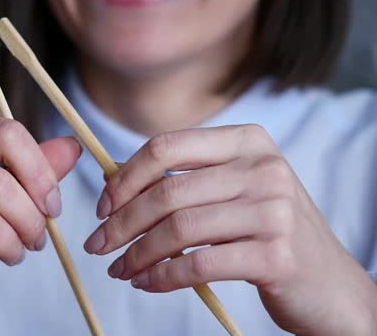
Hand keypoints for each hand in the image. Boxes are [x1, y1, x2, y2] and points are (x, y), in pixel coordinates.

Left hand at [84, 124, 376, 334]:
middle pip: (167, 192)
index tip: (102, 206)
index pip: (166, 146)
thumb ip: (185, 180)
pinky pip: (199, 265)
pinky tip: (147, 283)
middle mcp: (264, 168)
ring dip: (137, 253)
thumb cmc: (267, 233)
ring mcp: (274, 211)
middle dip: (121, 222)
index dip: (125, 177)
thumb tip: (113, 183)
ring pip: (178, 229)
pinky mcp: (276, 255)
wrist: (327, 284)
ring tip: (119, 269)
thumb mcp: (233, 191)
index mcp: (247, 141)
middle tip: (98, 245)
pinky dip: (163, 277)